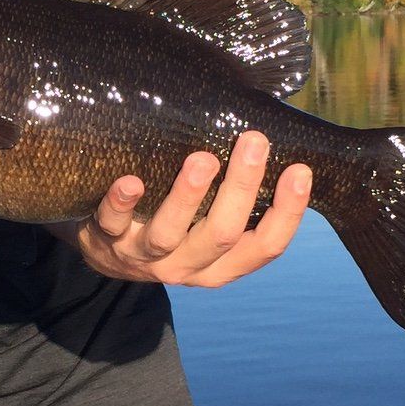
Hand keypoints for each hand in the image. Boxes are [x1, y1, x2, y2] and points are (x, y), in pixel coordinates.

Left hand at [68, 132, 311, 286]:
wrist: (104, 249)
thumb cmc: (172, 223)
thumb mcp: (208, 222)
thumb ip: (238, 197)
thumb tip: (280, 140)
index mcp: (221, 262)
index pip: (264, 246)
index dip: (287, 214)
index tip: (301, 170)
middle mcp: (186, 265)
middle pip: (221, 235)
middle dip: (241, 188)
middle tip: (254, 141)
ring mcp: (144, 256)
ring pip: (169, 234)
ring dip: (186, 196)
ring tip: (202, 159)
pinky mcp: (105, 241)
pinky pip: (113, 224)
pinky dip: (121, 203)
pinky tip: (130, 181)